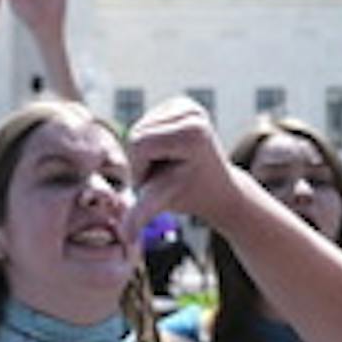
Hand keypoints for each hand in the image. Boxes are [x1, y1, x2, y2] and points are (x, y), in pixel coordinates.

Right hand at [124, 96, 244, 236]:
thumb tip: (124, 237)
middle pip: (136, 133)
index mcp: (192, 131)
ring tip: (168, 164)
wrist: (217, 187)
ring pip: (138, 128)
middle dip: (142, 161)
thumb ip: (142, 213)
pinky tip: (168, 153)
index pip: (139, 143)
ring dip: (144, 153)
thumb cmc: (192, 195)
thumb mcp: (164, 201)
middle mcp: (192, 110)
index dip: (141, 169)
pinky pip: (146, 122)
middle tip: (164, 174)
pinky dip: (150, 142)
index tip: (162, 182)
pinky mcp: (181, 103)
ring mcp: (187, 104)